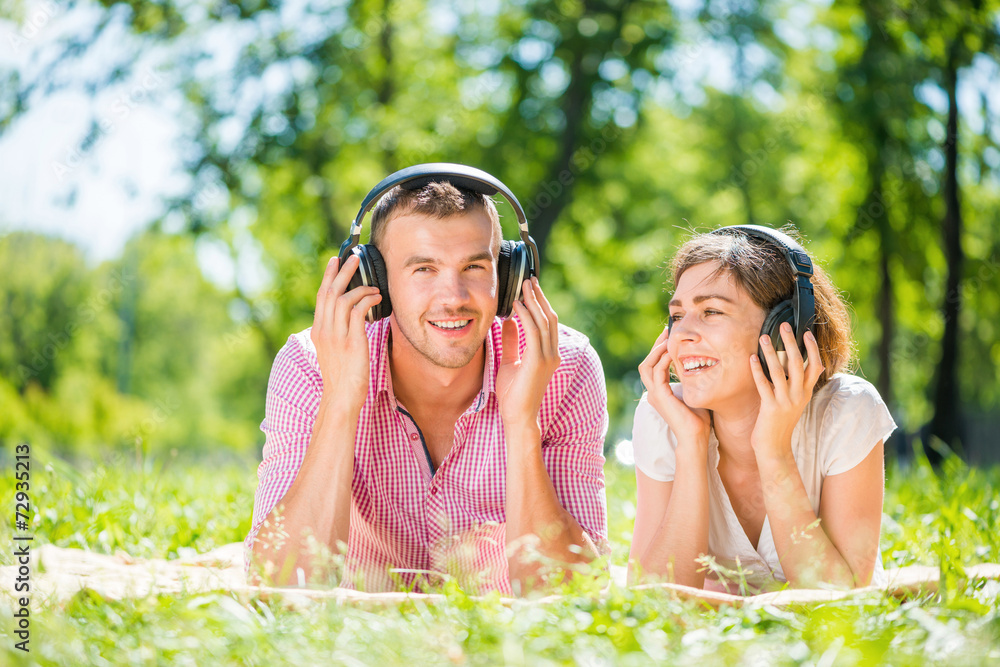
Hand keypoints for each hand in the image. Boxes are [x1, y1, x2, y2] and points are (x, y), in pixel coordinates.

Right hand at [310, 254, 382, 413]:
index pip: (321, 297)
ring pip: (343, 299)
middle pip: (330, 292)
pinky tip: (377, 299)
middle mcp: (324, 331)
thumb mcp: (334, 351)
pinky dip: (368, 301)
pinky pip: (358, 312)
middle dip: (342, 272)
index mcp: (318, 331)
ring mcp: (336, 336)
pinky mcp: (351, 342)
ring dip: (360, 287)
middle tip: (353, 258)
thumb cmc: (342, 377)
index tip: (335, 261)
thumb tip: (351, 319)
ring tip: (373, 284)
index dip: (328, 277)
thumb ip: (338, 333)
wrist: (341, 398)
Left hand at [496, 278, 561, 430]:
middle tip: (529, 280)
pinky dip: (525, 316)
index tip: (530, 289)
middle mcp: (552, 354)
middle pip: (549, 317)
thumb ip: (512, 341)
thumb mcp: (510, 361)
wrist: (517, 417)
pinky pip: (533, 332)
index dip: (540, 303)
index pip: (547, 322)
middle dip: (539, 297)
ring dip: (533, 302)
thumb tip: (507, 321)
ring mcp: (548, 358)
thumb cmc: (513, 394)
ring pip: (544, 322)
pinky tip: (517, 306)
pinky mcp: (538, 362)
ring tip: (524, 287)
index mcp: (548, 354)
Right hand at [638, 327, 710, 447]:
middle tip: (667, 331)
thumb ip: (691, 381)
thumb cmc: (698, 420)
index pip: (653, 366)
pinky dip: (663, 360)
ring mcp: (654, 394)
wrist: (696, 437)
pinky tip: (674, 353)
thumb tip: (701, 366)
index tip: (669, 337)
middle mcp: (653, 392)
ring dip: (657, 351)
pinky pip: (657, 372)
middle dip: (656, 345)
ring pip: (647, 365)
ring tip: (668, 340)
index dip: (659, 350)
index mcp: (659, 392)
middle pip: (646, 362)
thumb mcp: (693, 394)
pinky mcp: (659, 396)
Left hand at [749, 322, 824, 458]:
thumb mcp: (795, 403)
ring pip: (779, 371)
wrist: (775, 448)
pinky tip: (751, 358)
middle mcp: (799, 395)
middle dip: (790, 342)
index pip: (815, 366)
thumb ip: (800, 386)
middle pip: (797, 363)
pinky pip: (763, 384)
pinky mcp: (770, 407)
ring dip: (770, 352)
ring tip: (763, 337)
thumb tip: (809, 367)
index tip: (806, 332)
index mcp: (806, 393)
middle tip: (783, 325)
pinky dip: (757, 370)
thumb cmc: (781, 423)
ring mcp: (785, 401)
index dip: (812, 349)